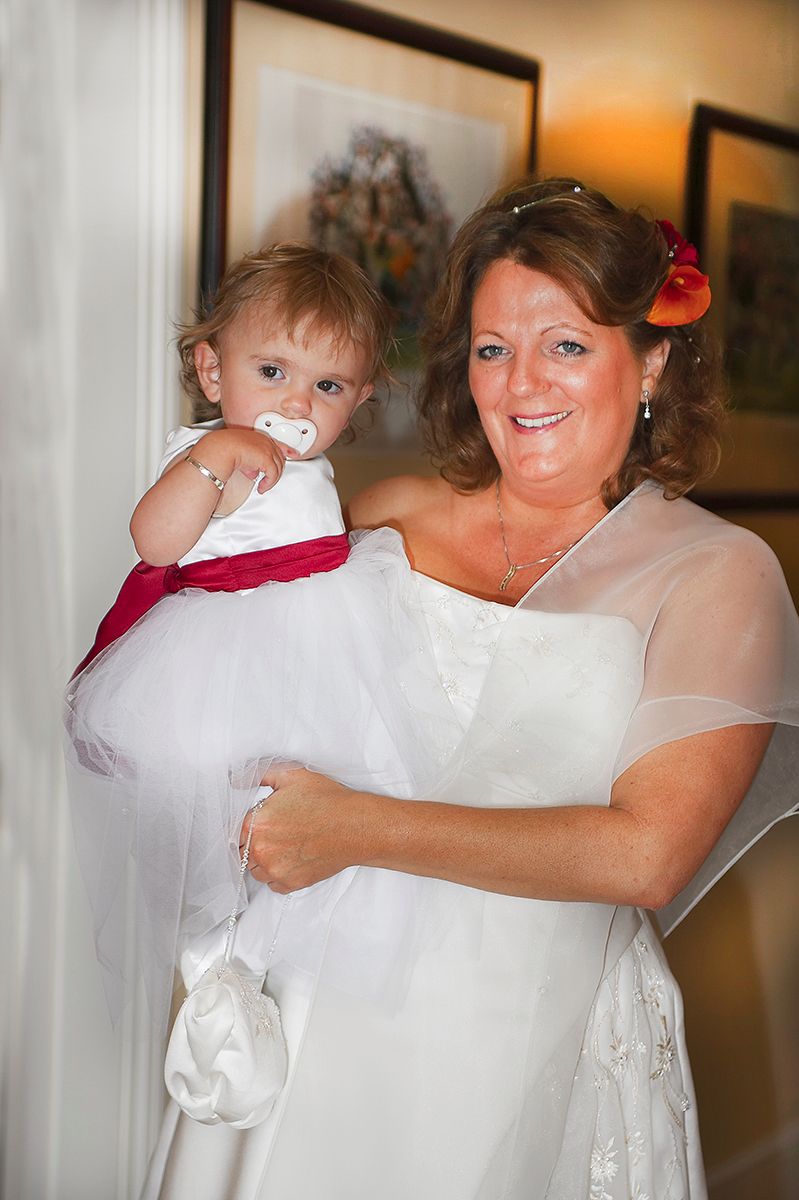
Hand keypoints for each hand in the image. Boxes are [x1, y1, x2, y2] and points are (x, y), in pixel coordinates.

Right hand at [202, 427, 296, 493]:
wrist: (221, 449)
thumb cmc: (224, 450)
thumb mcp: (241, 455)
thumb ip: (251, 463)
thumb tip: (254, 474)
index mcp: (260, 437)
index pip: (278, 443)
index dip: (287, 450)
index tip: (293, 454)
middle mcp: (266, 442)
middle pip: (280, 458)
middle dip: (277, 471)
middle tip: (269, 481)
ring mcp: (268, 449)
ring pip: (278, 468)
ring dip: (271, 480)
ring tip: (263, 486)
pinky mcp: (267, 458)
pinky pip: (273, 475)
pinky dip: (268, 483)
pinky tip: (262, 487)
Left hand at [241, 767, 364, 892]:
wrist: (355, 826)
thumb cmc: (327, 801)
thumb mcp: (291, 775)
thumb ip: (258, 774)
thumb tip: (235, 779)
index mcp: (256, 823)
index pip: (236, 832)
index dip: (250, 827)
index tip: (265, 824)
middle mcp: (261, 850)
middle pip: (244, 853)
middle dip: (256, 844)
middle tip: (280, 834)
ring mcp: (275, 870)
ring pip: (257, 871)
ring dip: (265, 861)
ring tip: (288, 845)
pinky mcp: (291, 884)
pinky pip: (273, 884)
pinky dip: (280, 874)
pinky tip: (295, 858)